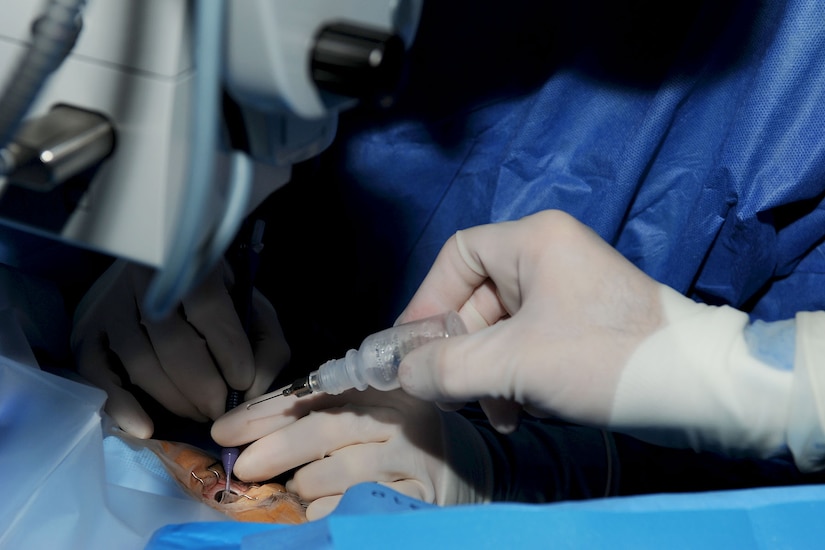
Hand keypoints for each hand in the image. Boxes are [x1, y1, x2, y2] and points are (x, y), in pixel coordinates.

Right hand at [71, 259, 289, 437]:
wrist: (167, 273)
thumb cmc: (220, 299)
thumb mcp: (253, 309)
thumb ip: (266, 346)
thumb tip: (253, 391)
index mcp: (190, 264)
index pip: (209, 308)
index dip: (229, 351)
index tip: (243, 381)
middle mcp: (143, 279)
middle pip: (173, 344)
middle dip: (204, 387)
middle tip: (222, 409)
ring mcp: (110, 306)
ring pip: (140, 363)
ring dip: (175, 400)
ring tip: (201, 413)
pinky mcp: (87, 332)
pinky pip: (97, 375)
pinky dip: (121, 406)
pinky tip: (146, 428)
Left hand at [211, 388, 490, 519]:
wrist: (461, 469)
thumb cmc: (394, 439)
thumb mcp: (360, 414)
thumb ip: (313, 415)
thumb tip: (240, 434)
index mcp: (379, 387)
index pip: (312, 397)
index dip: (263, 413)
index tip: (222, 431)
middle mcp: (398, 417)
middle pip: (324, 430)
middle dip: (275, 449)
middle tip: (242, 467)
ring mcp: (411, 458)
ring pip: (338, 472)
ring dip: (304, 486)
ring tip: (295, 491)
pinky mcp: (418, 496)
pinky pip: (357, 507)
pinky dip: (328, 512)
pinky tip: (319, 511)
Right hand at [394, 210, 804, 461]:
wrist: (697, 388)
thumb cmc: (602, 357)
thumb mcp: (515, 364)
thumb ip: (448, 367)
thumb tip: (403, 373)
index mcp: (533, 241)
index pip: (456, 256)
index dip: (427, 302)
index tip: (411, 349)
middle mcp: (548, 255)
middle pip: (476, 298)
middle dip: (461, 350)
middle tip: (449, 392)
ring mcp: (566, 290)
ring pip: (500, 327)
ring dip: (487, 372)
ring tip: (494, 410)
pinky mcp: (580, 323)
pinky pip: (526, 342)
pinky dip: (514, 376)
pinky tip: (519, 413)